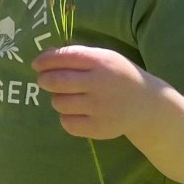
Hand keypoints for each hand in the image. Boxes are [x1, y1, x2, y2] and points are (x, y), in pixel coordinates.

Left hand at [31, 44, 155, 139]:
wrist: (147, 105)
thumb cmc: (119, 77)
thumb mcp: (105, 59)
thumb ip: (77, 56)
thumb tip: (45, 57)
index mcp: (101, 62)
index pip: (65, 57)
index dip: (45, 60)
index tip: (36, 64)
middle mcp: (100, 83)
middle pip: (56, 81)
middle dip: (44, 80)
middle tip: (44, 81)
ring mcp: (99, 107)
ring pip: (59, 103)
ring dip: (57, 99)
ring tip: (67, 97)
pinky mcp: (98, 128)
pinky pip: (67, 123)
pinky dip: (66, 117)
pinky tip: (76, 112)